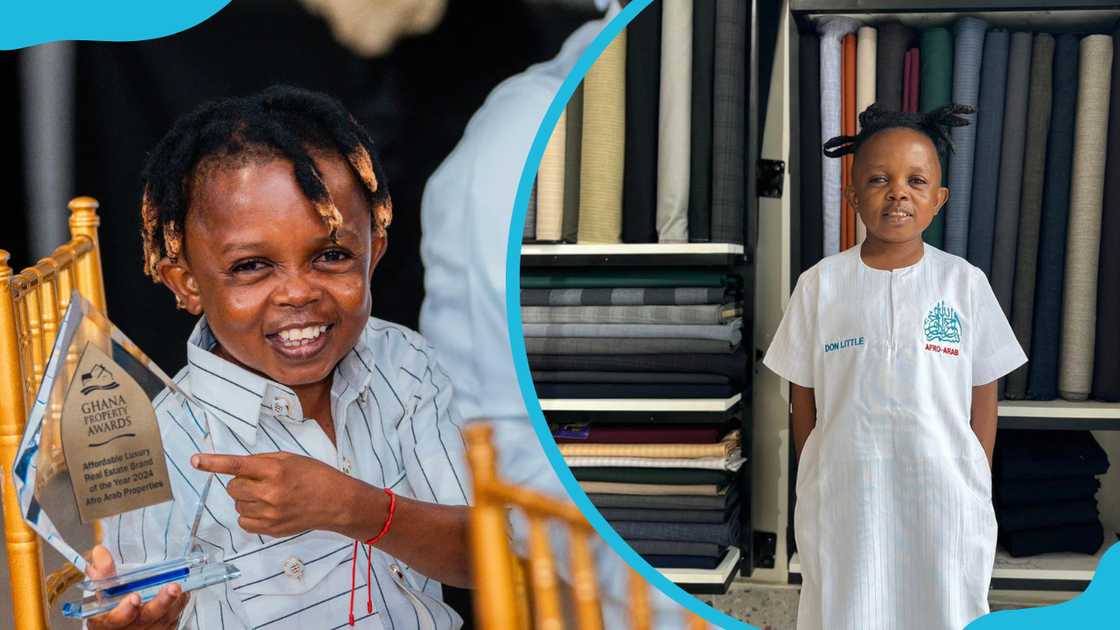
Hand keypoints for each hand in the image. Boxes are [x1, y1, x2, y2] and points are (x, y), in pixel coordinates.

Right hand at [86, 545, 189, 629]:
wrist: (124, 614)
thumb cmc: (110, 601)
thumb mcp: (101, 588)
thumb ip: (102, 571)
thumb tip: (101, 552)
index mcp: (106, 622)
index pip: (113, 619)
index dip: (124, 611)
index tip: (134, 597)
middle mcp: (127, 628)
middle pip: (144, 620)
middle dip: (160, 603)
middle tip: (172, 588)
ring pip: (163, 620)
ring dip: (174, 602)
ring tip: (178, 586)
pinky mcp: (162, 628)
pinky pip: (173, 619)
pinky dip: (178, 605)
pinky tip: (182, 593)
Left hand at [192, 451, 354, 536]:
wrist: (336, 502)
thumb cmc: (315, 476)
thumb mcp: (290, 459)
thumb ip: (263, 462)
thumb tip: (237, 469)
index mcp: (275, 470)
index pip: (237, 465)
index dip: (213, 463)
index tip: (195, 460)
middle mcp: (270, 492)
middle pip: (233, 487)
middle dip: (240, 482)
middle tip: (258, 481)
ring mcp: (270, 514)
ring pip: (237, 505)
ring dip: (246, 499)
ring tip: (268, 496)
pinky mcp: (271, 529)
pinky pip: (244, 522)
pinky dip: (249, 515)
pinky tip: (266, 509)